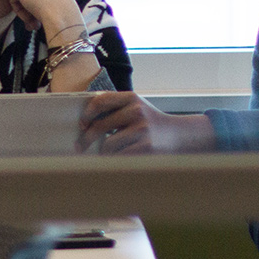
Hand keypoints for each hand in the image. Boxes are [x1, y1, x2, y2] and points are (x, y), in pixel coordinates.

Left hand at [78, 91, 217, 153]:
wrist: (180, 135)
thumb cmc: (150, 122)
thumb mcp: (135, 107)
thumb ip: (114, 108)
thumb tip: (83, 120)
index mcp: (132, 98)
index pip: (100, 101)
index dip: (87, 114)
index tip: (81, 124)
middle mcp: (137, 111)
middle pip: (100, 126)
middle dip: (86, 139)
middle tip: (79, 147)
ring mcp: (142, 130)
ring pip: (108, 145)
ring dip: (102, 153)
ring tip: (102, 155)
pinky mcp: (146, 147)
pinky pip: (119, 156)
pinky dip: (113, 160)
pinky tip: (114, 160)